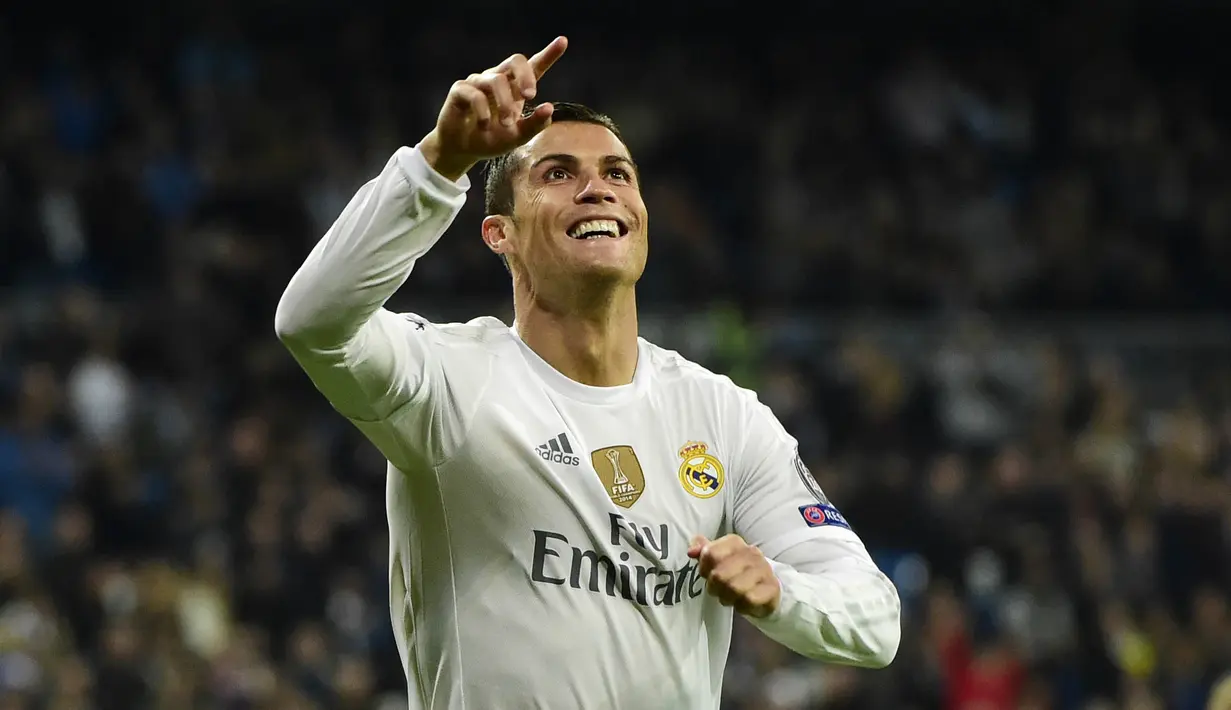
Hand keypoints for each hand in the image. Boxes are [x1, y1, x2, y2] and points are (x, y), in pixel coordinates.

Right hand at [420, 36, 568, 180]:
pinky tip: (484, 126)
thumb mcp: (517, 136)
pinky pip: (475, 94)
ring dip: (505, 104)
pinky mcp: (460, 90)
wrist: (462, 150)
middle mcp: (498, 79)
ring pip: (497, 81)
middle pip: (516, 60)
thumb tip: (549, 108)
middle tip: (530, 96)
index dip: (549, 54)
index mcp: (515, 88)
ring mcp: (478, 82)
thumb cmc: (491, 139)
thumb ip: (534, 125)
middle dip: (526, 76)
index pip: (533, 66)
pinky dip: (483, 112)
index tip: (563, 41)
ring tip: (506, 125)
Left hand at [687, 534, 781, 618]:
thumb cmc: (737, 573)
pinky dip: (741, 606)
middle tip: (719, 590)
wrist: (768, 587)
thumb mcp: (718, 560)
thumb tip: (691, 551)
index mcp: (735, 543)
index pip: (710, 553)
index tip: (707, 574)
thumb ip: (703, 551)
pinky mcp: (772, 588)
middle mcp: (751, 553)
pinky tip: (743, 603)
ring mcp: (764, 569)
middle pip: (719, 574)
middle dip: (715, 587)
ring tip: (730, 597)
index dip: (704, 568)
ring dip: (727, 598)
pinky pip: (749, 600)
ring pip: (734, 588)